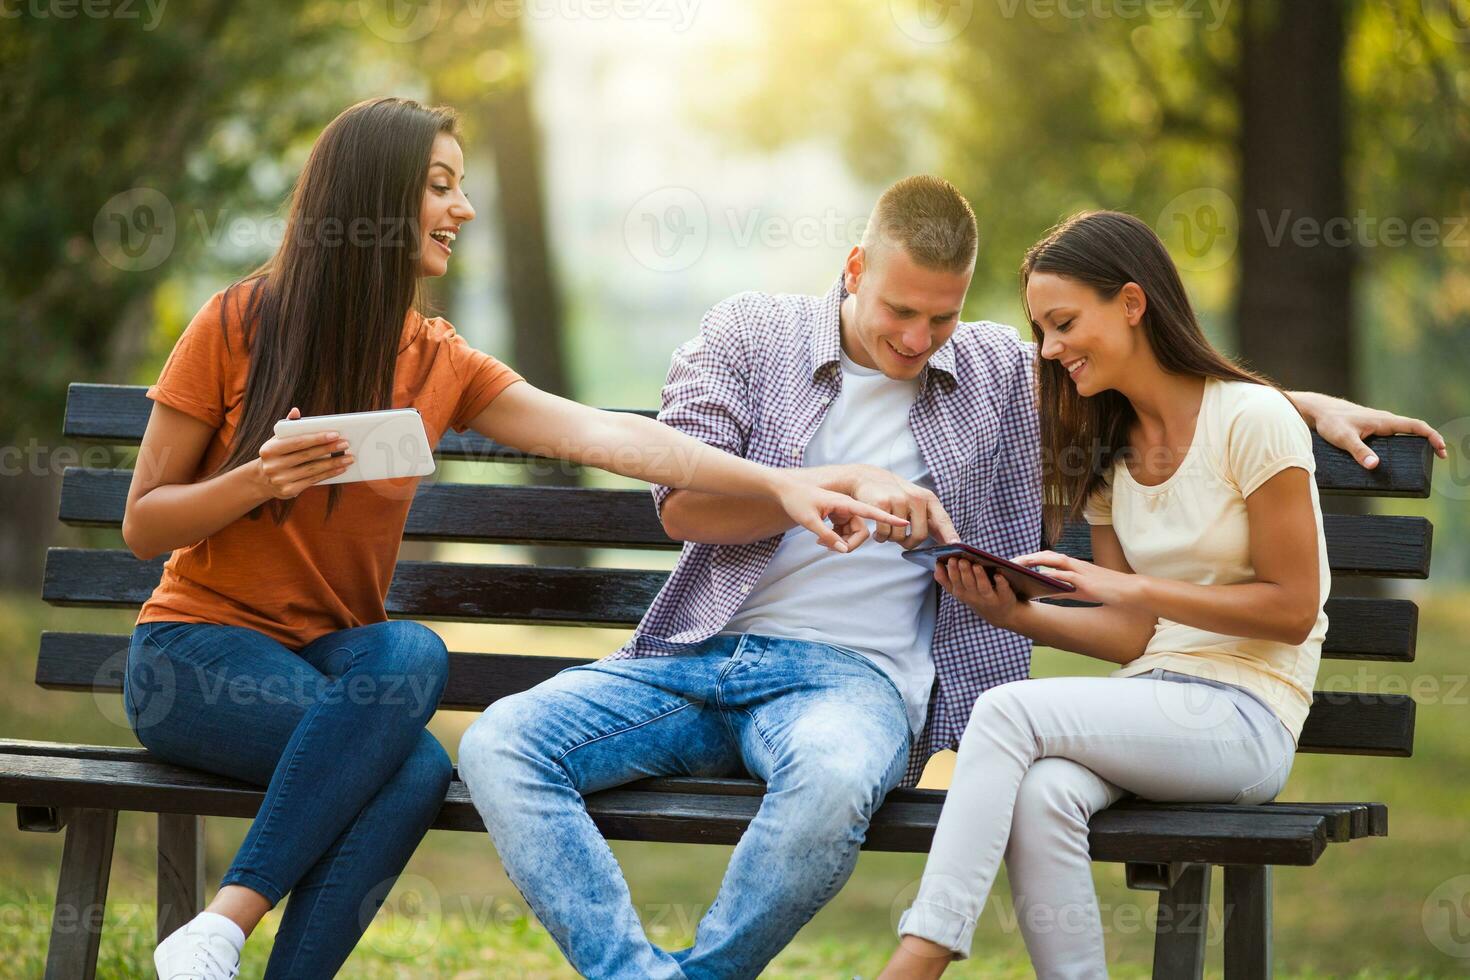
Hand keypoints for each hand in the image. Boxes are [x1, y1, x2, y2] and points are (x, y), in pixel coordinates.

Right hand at [252, 407, 354, 499]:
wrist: (263, 479)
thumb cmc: (276, 454)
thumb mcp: (277, 439)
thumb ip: (289, 426)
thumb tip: (296, 411)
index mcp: (270, 449)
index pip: (298, 442)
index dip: (317, 438)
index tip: (335, 434)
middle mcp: (273, 465)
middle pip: (307, 456)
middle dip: (329, 449)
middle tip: (346, 444)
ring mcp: (280, 479)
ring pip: (312, 469)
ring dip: (333, 463)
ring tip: (348, 457)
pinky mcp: (289, 490)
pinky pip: (313, 480)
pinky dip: (329, 474)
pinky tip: (340, 468)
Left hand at [772, 475, 908, 553]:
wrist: (786, 490)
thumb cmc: (797, 501)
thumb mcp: (809, 521)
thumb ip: (828, 536)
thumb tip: (844, 550)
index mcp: (844, 503)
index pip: (871, 510)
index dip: (888, 517)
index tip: (905, 521)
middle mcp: (848, 507)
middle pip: (861, 531)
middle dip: (848, 543)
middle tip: (827, 547)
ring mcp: (844, 512)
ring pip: (852, 534)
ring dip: (839, 542)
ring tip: (820, 542)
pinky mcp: (838, 516)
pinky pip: (844, 533)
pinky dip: (835, 539)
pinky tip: (821, 538)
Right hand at [831, 464, 958, 547]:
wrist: (866, 477)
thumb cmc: (894, 494)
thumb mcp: (916, 501)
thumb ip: (930, 520)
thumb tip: (949, 542)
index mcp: (928, 498)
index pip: (942, 520)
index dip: (949, 534)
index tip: (956, 545)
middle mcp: (916, 498)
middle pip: (920, 535)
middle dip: (909, 544)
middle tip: (902, 542)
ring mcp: (899, 500)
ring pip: (900, 537)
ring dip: (891, 540)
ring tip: (887, 531)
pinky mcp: (882, 503)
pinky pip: (884, 533)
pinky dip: (880, 538)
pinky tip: (877, 532)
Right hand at [936, 557, 1025, 630]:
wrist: (1001, 615)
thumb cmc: (978, 596)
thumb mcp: (961, 591)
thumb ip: (948, 580)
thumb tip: (937, 564)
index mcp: (962, 593)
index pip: (952, 584)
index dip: (948, 573)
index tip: (944, 561)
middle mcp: (974, 598)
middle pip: (967, 584)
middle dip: (963, 572)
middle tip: (960, 559)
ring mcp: (990, 599)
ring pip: (983, 587)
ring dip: (979, 577)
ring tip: (976, 565)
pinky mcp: (1005, 597)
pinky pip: (1003, 590)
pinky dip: (1001, 583)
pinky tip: (998, 574)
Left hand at [1009, 550, 1141, 605]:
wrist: (1130, 590)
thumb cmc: (1106, 590)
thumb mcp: (1080, 590)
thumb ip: (1063, 589)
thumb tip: (1046, 593)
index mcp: (1074, 565)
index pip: (1048, 557)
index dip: (1032, 557)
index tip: (1016, 560)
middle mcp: (1075, 564)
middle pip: (1047, 555)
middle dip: (1028, 557)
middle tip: (1011, 561)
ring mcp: (1080, 571)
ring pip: (1054, 560)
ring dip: (1036, 561)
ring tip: (1020, 564)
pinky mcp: (1086, 581)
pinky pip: (1066, 576)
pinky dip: (1053, 576)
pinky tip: (1042, 579)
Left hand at [1298, 393, 1447, 468]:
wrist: (1318, 411)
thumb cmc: (1330, 422)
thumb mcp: (1344, 439)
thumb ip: (1359, 452)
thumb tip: (1374, 465)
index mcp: (1384, 421)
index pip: (1416, 426)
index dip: (1432, 436)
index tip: (1441, 449)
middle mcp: (1385, 420)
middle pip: (1414, 429)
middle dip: (1429, 441)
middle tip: (1438, 456)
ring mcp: (1378, 423)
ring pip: (1403, 431)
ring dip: (1416, 441)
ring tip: (1423, 458)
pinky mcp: (1371, 427)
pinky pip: (1392, 434)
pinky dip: (1402, 441)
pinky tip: (1399, 454)